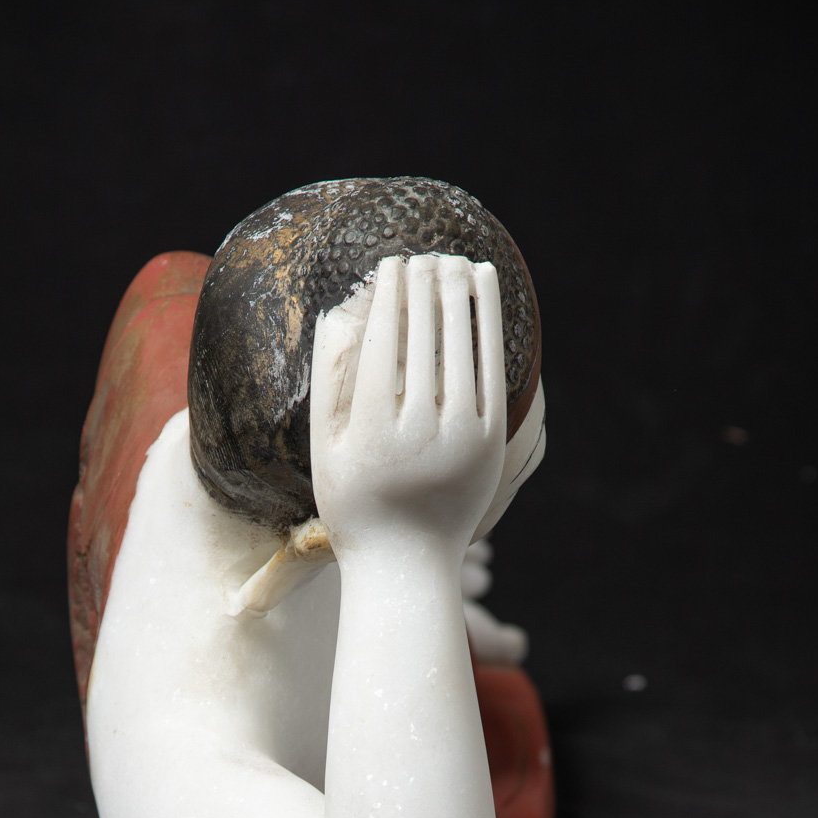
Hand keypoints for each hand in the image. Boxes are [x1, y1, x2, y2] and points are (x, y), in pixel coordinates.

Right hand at [310, 254, 506, 555]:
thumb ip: (330, 381)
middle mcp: (418, 432)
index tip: (391, 265)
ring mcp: (460, 438)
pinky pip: (492, 370)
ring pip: (461, 348)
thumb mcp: (325, 446)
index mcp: (370, 431)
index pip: (381, 343)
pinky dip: (489, 326)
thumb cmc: (354, 502)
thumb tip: (338, 312)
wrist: (406, 562)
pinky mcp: (490, 442)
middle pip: (423, 339)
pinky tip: (484, 294)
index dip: (389, 298)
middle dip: (424, 288)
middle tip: (424, 255)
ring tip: (453, 263)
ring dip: (458, 297)